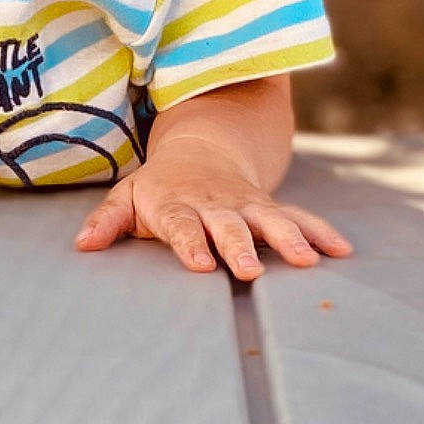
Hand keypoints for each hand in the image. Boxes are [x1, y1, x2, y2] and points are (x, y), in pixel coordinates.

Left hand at [73, 142, 350, 281]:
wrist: (201, 152)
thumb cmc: (160, 188)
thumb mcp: (128, 197)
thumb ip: (107, 221)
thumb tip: (82, 244)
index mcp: (178, 205)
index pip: (183, 227)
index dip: (192, 244)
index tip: (202, 265)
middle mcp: (216, 205)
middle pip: (229, 226)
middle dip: (240, 247)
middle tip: (251, 271)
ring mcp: (247, 206)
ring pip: (270, 221)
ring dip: (289, 240)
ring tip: (307, 262)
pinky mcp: (271, 209)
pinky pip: (299, 218)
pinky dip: (320, 232)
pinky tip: (341, 251)